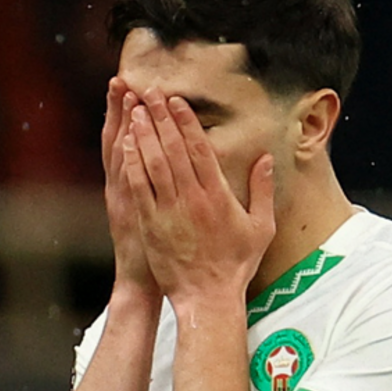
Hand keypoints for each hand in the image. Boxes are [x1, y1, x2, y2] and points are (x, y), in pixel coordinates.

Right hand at [101, 77, 158, 296]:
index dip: (127, 114)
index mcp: (131, 186)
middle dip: (122, 110)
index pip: (130, 141)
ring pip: (121, 155)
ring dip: (122, 125)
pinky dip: (127, 159)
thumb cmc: (156, 251)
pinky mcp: (132, 213)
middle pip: (122, 140)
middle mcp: (123, 187)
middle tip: (123, 79)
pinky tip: (128, 136)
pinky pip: (129, 182)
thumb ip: (158, 187)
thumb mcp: (152, 215)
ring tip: (125, 95)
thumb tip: (169, 163)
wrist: (144, 283)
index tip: (130, 86)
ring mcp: (126, 199)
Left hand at [123, 88, 275, 304]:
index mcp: (218, 196)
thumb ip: (262, 190)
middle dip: (161, 118)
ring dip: (144, 134)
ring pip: (153, 164)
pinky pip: (140, 188)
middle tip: (151, 92)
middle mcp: (192, 199)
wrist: (207, 298)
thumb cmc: (235, 265)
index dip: (186, 122)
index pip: (200, 150)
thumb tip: (264, 159)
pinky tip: (127, 145)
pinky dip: (132, 164)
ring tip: (137, 110)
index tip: (177, 101)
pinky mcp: (152, 224)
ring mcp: (169, 211)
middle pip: (173, 149)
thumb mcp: (260, 227)